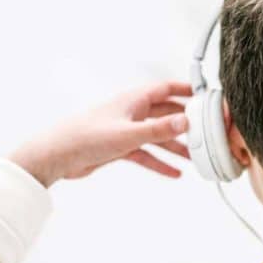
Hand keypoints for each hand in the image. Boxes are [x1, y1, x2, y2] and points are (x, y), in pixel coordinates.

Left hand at [10, 81, 192, 187]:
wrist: (56, 157)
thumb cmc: (84, 137)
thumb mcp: (128, 134)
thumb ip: (159, 129)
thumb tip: (187, 122)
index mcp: (133, 100)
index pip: (166, 89)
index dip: (186, 91)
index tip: (206, 96)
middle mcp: (132, 112)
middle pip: (166, 114)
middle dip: (186, 122)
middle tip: (207, 130)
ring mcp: (126, 130)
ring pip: (158, 136)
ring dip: (176, 146)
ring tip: (195, 158)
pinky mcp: (119, 147)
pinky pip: (146, 154)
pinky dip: (160, 162)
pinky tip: (174, 173)